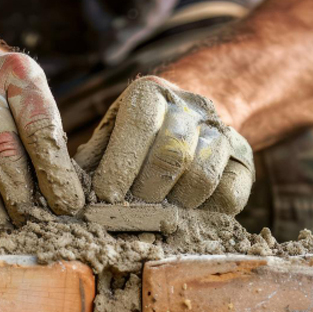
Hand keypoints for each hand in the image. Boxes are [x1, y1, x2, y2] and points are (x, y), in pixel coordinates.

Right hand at [0, 52, 84, 233]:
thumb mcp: (28, 96)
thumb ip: (44, 137)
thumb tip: (63, 197)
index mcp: (15, 72)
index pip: (39, 129)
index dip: (55, 173)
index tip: (67, 205)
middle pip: (3, 151)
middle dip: (24, 196)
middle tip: (38, 222)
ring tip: (11, 229)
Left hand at [74, 76, 253, 214]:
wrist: (188, 122)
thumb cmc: (135, 138)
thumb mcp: (109, 136)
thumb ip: (92, 160)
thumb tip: (69, 196)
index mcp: (150, 94)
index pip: (140, 125)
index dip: (120, 165)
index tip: (105, 196)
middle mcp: (190, 106)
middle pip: (172, 154)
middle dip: (144, 192)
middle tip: (127, 213)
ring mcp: (222, 132)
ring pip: (202, 175)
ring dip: (173, 205)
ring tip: (153, 217)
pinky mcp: (243, 160)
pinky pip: (229, 193)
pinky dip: (203, 212)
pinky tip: (183, 214)